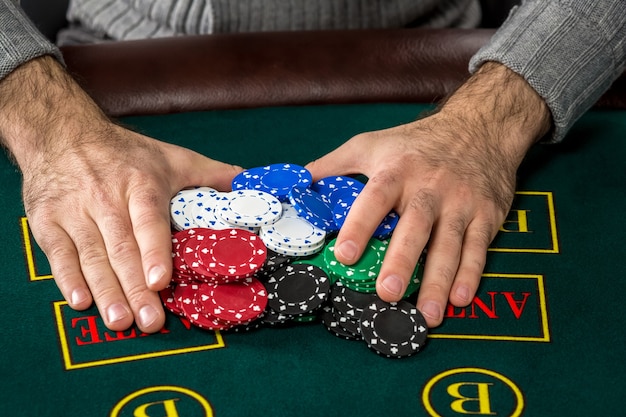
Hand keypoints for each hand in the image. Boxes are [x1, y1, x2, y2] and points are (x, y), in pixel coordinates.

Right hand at [0, 57, 241, 332]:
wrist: (63, 134)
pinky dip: (67, 280)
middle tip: (149, 320)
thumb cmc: (125, 153)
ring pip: (91, 256)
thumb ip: (212, 174)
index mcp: (141, 184)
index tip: (160, 280)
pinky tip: (81, 302)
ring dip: (105, 291)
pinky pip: (58, 255)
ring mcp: (74, 211)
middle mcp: (106, 198)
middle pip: (121, 248)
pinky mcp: (48, 222)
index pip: (148, 222)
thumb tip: (251, 185)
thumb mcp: (172, 157)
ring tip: (120, 320)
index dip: (154, 252)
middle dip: (134, 288)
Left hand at [306, 62, 550, 326]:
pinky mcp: (486, 214)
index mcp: (396, 170)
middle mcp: (429, 187)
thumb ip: (333, 165)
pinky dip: (471, 274)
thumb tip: (296, 186)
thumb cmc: (415, 142)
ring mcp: (461, 201)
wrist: (479, 127)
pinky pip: (478, 247)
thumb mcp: (371, 144)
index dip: (360, 226)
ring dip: (439, 280)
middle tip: (387, 293)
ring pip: (449, 244)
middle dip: (402, 261)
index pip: (375, 199)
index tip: (344, 255)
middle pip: (415, 226)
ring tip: (427, 314)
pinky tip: (460, 299)